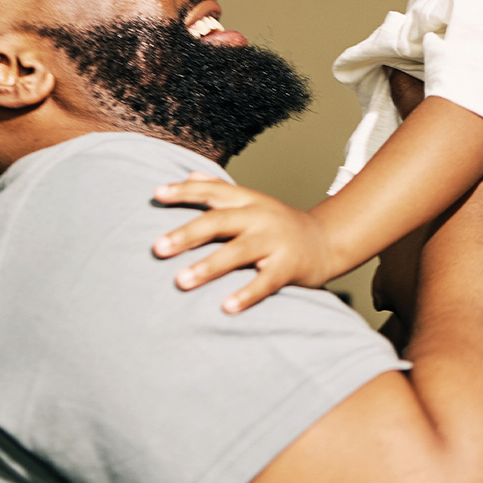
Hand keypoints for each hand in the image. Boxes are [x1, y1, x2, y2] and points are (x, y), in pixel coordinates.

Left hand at [152, 174, 341, 313]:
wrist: (326, 241)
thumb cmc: (279, 224)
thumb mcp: (253, 201)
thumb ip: (221, 190)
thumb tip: (188, 175)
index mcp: (248, 200)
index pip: (212, 191)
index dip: (184, 191)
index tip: (156, 194)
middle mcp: (260, 217)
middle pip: (220, 221)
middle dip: (187, 234)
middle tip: (157, 248)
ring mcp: (275, 242)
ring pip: (239, 252)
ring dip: (208, 267)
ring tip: (181, 281)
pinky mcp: (288, 267)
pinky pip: (265, 282)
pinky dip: (246, 294)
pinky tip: (226, 307)